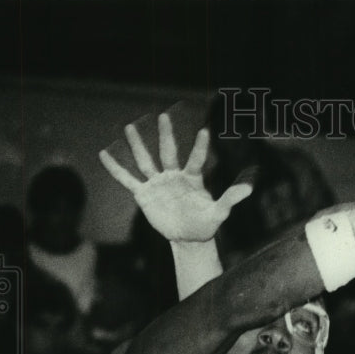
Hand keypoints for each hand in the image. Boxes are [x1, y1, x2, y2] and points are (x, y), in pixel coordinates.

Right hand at [99, 113, 252, 242]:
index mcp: (192, 178)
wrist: (189, 237)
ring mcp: (157, 183)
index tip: (204, 131)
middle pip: (168, 152)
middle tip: (163, 116)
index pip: (196, 159)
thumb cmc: (206, 223)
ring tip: (129, 126)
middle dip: (166, 135)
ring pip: (146, 160)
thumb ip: (231, 198)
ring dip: (138, 145)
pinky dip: (115, 168)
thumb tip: (250, 189)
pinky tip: (103, 154)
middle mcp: (174, 175)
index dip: (200, 147)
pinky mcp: (144, 194)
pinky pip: (127, 179)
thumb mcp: (219, 213)